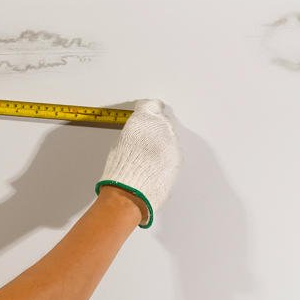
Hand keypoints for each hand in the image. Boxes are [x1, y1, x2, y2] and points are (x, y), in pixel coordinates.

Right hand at [95, 99, 180, 227]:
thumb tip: (139, 134)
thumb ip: (134, 132)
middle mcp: (162, 128)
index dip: (148, 111)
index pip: (152, 106)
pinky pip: (173, 153)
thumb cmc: (121, 170)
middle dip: (155, 130)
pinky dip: (166, 158)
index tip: (146, 114)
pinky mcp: (178, 159)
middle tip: (145, 142)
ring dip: (161, 145)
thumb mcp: (121, 142)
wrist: (130, 193)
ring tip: (148, 159)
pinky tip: (155, 167)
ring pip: (169, 138)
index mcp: (145, 119)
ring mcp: (173, 144)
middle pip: (162, 122)